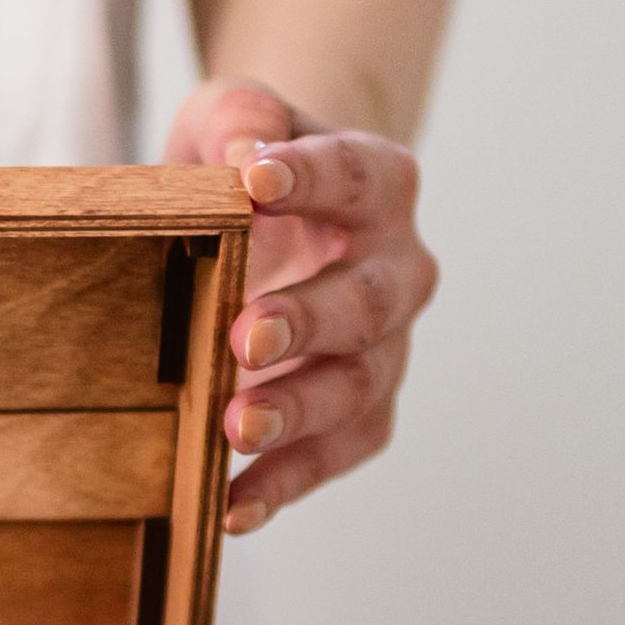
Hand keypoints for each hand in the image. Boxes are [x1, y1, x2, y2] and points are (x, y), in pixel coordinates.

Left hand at [165, 79, 438, 533]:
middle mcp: (397, 272)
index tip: (253, 182)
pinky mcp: (360, 416)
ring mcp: (385, 351)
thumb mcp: (227, 124)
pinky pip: (334, 456)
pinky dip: (283, 485)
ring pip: (357, 387)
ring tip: (234, 428)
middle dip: (308, 321)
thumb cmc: (246, 174)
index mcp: (377, 186)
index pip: (354, 175)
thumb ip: (237, 117)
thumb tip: (242, 149)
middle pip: (366, 300)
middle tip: (243, 338)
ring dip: (297, 413)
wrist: (270, 230)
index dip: (311, 178)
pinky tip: (230, 507)